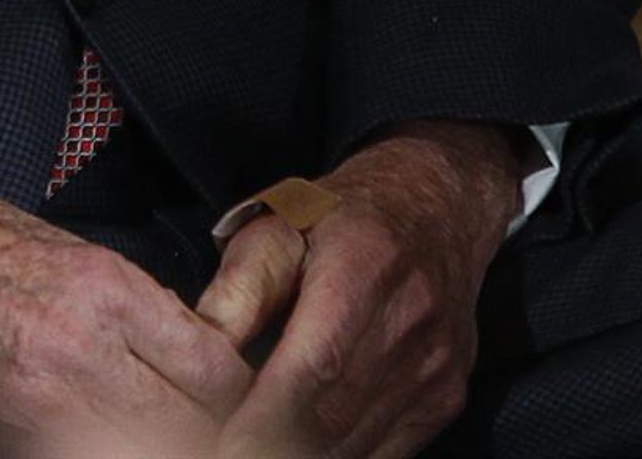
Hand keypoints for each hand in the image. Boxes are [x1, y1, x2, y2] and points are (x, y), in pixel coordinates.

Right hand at [0, 164, 252, 453]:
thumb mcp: (74, 251)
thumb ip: (137, 308)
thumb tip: (193, 358)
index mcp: (106, 290)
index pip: (216, 371)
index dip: (235, 392)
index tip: (233, 394)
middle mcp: (82, 350)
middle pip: (191, 427)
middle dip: (207, 431)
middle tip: (204, 423)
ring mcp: (42, 402)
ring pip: (144, 450)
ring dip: (158, 442)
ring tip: (152, 427)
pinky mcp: (7, 433)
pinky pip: (80, 456)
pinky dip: (103, 448)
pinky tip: (101, 436)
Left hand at [194, 121, 524, 458]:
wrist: (435, 207)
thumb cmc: (341, 215)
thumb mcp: (275, 227)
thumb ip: (235, 292)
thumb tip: (195, 360)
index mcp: (365, 262)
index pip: (316, 365)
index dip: (267, 418)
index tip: (227, 446)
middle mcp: (411, 318)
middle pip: (334, 416)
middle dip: (275, 444)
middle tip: (226, 448)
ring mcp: (435, 364)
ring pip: (357, 443)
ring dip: (304, 453)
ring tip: (256, 442)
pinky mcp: (445, 396)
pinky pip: (385, 451)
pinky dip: (338, 454)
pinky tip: (303, 442)